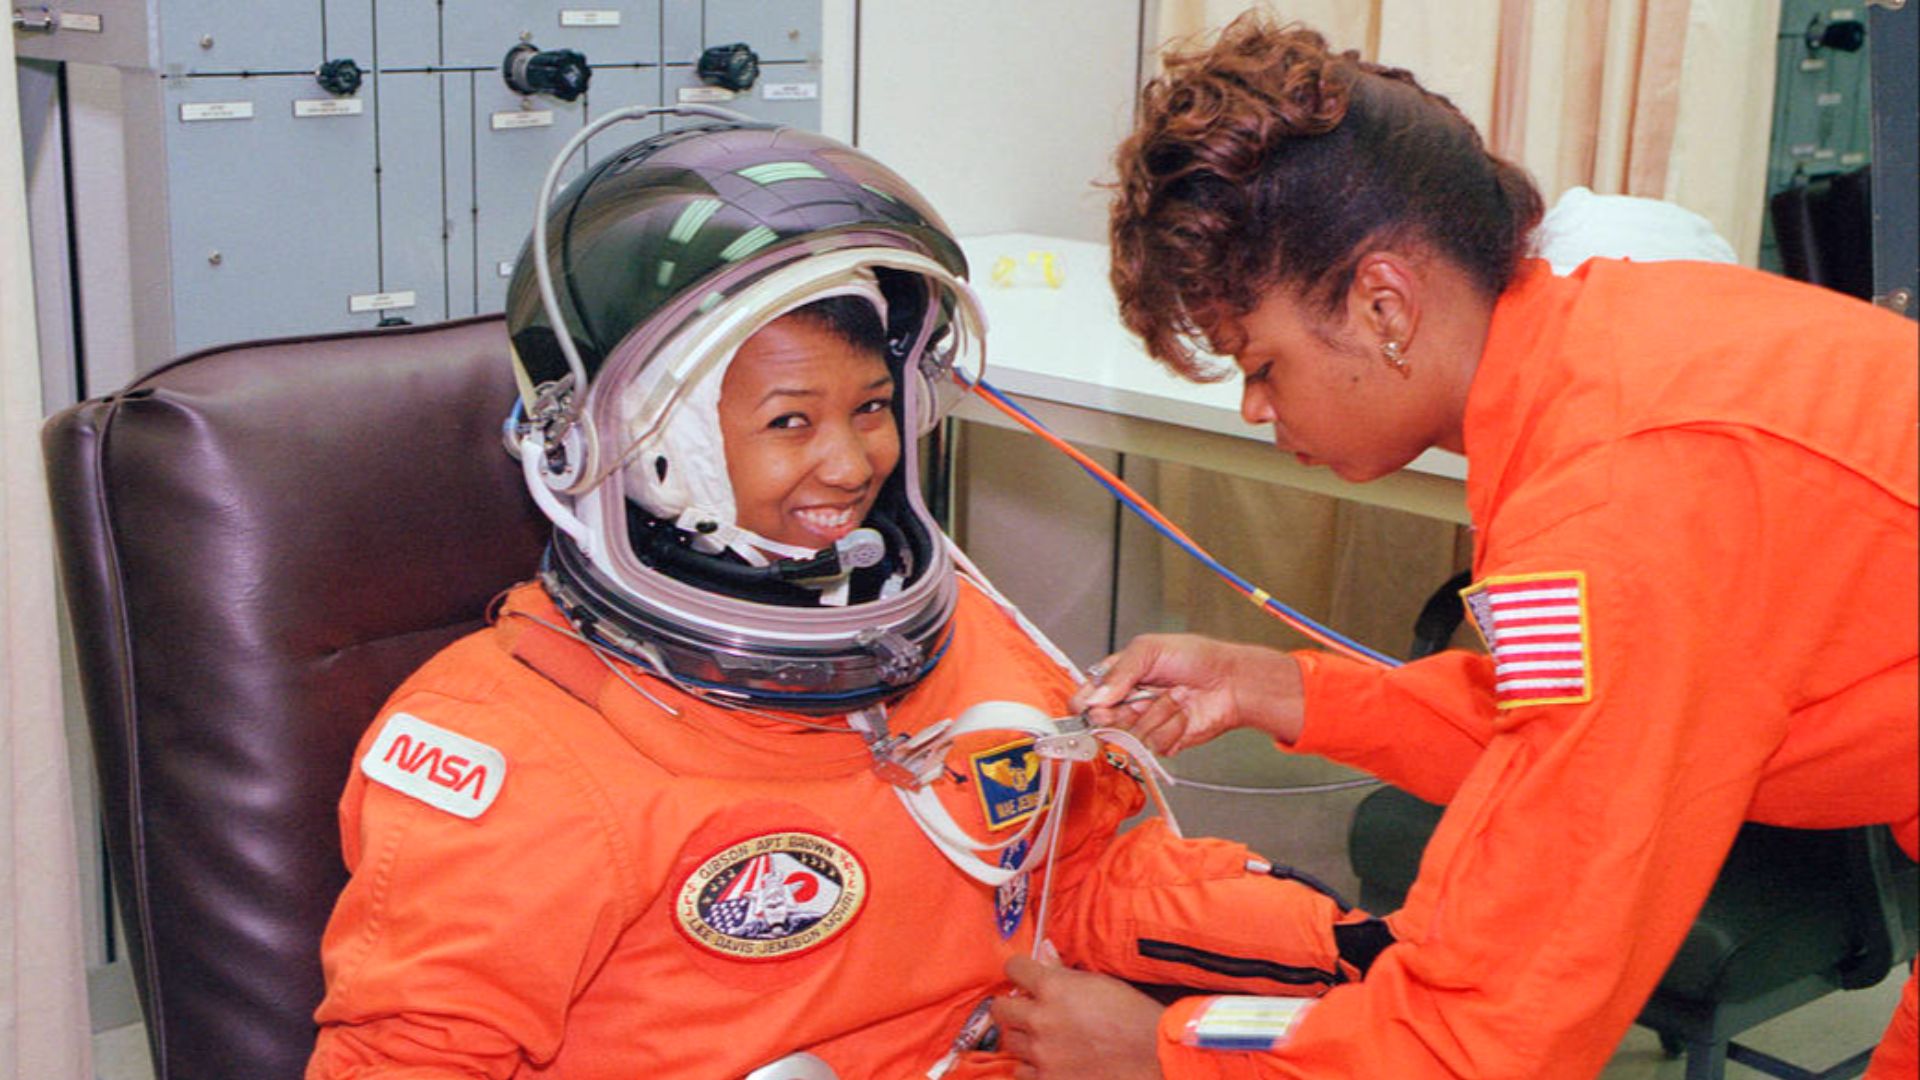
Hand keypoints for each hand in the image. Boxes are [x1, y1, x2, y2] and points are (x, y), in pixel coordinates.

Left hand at [992, 954, 1163, 1079]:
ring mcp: (1042, 1053)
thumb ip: (1063, 971)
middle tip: (1025, 1009)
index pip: (1013, 969)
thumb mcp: (1098, 983)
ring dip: (1021, 1038)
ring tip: (1041, 1038)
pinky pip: (1020, 1072)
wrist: (1152, 1055)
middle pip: (1000, 1008)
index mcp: (1053, 987)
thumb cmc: (1132, 1015)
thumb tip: (1043, 951)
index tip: (1024, 976)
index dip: (1018, 971)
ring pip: (1009, 1042)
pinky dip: (1031, 1067)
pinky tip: (1047, 1061)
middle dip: (1011, 1006)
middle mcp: (1040, 1019)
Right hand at [1070, 634, 1304, 753]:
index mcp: (1118, 678)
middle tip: (1138, 700)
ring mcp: (1145, 723)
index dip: (1085, 704)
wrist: (1230, 680)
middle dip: (1120, 712)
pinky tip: (1184, 712)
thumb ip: (1118, 673)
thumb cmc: (1195, 657)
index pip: (1086, 697)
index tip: (1094, 706)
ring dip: (1157, 713)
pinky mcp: (1164, 741)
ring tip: (1176, 695)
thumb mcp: (1149, 650)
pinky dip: (1172, 727)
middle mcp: (1128, 703)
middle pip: (1101, 722)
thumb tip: (1094, 698)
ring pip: (1130, 735)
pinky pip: (1155, 745)